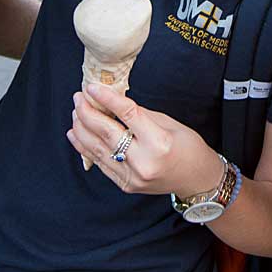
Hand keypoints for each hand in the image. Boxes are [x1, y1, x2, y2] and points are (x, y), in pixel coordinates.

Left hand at [69, 83, 222, 196]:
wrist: (196, 179)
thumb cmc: (188, 147)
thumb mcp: (169, 123)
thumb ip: (139, 114)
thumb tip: (112, 101)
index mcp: (158, 142)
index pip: (127, 114)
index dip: (107, 99)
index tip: (93, 87)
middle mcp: (143, 161)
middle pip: (106, 132)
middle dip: (88, 112)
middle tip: (79, 97)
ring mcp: (132, 176)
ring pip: (97, 149)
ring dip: (82, 128)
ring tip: (76, 112)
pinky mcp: (125, 184)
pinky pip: (100, 163)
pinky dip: (84, 147)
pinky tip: (76, 133)